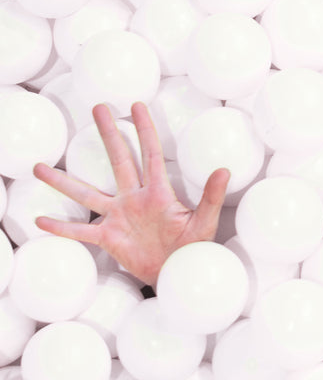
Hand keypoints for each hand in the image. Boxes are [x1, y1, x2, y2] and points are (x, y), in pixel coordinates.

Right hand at [33, 102, 230, 287]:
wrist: (178, 275)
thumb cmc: (193, 249)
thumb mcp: (204, 223)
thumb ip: (211, 197)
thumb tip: (225, 169)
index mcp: (158, 193)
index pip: (150, 154)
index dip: (144, 130)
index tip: (136, 105)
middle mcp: (134, 198)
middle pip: (119, 160)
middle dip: (109, 134)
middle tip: (99, 107)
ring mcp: (118, 217)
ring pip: (86, 194)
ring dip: (64, 182)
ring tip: (39, 167)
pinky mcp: (108, 238)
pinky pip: (81, 232)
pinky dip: (62, 228)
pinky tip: (41, 219)